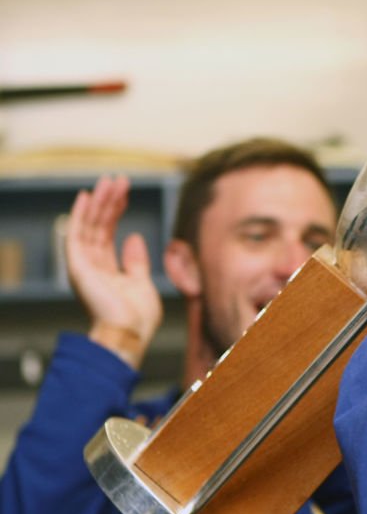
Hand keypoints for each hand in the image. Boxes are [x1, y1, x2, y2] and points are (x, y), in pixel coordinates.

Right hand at [67, 175, 162, 367]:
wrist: (130, 334)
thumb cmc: (138, 318)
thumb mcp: (142, 283)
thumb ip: (136, 261)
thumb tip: (133, 237)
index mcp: (107, 272)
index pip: (108, 234)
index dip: (116, 212)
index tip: (125, 193)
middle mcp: (92, 267)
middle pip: (99, 227)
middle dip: (108, 202)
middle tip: (118, 179)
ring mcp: (84, 267)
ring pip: (90, 226)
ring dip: (99, 202)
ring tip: (109, 180)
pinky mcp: (78, 267)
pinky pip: (77, 235)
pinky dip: (81, 215)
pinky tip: (87, 196)